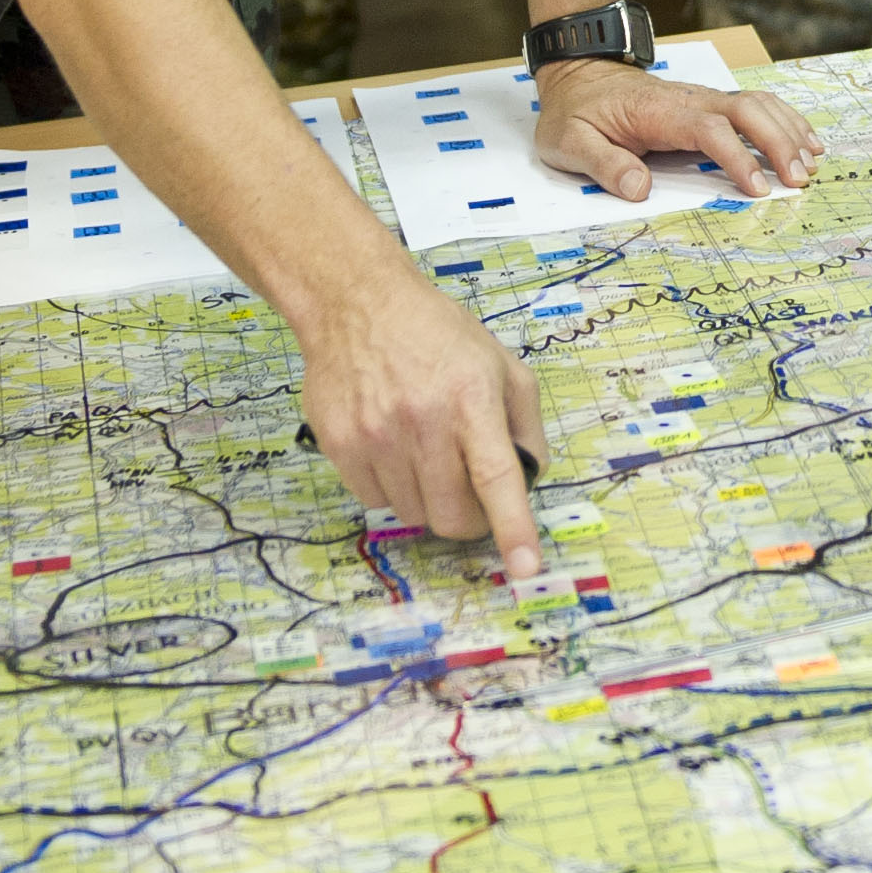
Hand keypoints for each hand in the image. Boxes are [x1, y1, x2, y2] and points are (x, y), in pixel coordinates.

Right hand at [299, 264, 550, 579]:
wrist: (357, 303)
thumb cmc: (437, 333)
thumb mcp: (501, 363)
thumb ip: (525, 424)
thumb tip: (531, 480)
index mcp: (471, 399)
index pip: (496, 477)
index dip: (513, 528)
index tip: (527, 568)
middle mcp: (422, 421)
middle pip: (453, 514)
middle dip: (471, 517)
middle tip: (471, 494)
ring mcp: (376, 436)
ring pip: (413, 514)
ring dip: (428, 500)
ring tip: (425, 453)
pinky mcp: (339, 445)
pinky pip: (374, 501)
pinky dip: (391, 489)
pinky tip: (393, 449)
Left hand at [534, 62, 821, 200]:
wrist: (578, 74)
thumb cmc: (574, 114)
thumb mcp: (569, 143)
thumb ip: (603, 164)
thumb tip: (640, 188)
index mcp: (657, 111)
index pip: (709, 130)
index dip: (737, 158)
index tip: (758, 189)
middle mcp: (689, 99)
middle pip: (747, 110)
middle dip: (779, 142)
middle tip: (800, 179)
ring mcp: (702, 98)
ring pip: (757, 104)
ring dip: (788, 131)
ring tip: (811, 165)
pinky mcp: (708, 103)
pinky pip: (755, 105)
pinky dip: (785, 120)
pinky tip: (805, 140)